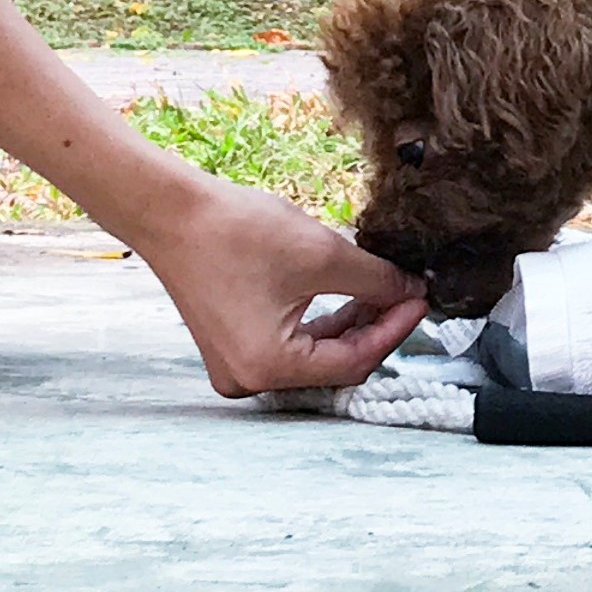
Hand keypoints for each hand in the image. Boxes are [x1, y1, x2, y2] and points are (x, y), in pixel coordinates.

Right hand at [136, 177, 428, 397]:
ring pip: (313, 355)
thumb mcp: (319, 253)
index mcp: (269, 368)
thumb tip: (410, 291)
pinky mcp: (230, 347)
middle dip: (374, 327)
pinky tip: (345, 296)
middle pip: (334, 364)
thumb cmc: (234, 231)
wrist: (170, 211)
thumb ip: (374, 278)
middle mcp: (249, 380)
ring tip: (382, 290)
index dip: (394, 328)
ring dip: (349, 324)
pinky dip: (318, 323)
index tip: (421, 299)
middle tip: (406, 293)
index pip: (353, 361)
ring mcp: (235, 367)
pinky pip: (288, 345)